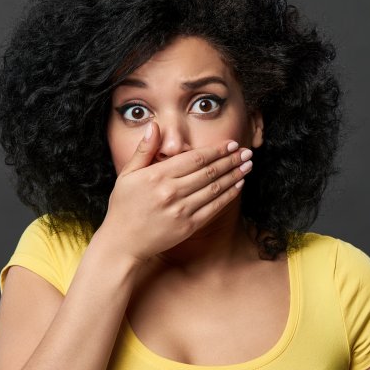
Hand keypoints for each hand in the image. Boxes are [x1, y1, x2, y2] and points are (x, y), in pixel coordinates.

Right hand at [95, 121, 252, 263]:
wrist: (122, 242)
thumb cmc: (124, 206)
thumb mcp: (127, 175)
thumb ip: (144, 150)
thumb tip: (154, 126)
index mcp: (157, 176)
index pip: (195, 158)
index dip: (216, 150)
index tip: (231, 143)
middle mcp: (171, 192)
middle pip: (209, 171)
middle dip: (231, 160)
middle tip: (247, 152)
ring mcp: (181, 210)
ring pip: (214, 188)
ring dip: (234, 175)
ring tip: (247, 166)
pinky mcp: (188, 226)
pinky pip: (213, 208)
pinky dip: (227, 196)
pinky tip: (237, 186)